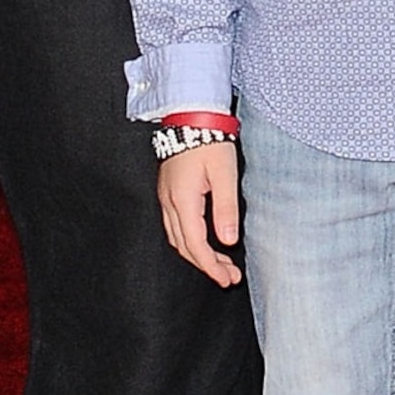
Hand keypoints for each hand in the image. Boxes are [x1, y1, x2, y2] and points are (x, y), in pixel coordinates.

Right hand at [157, 139, 241, 287]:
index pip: (196, 244)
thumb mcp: (225, 174)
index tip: (226, 279)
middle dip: (206, 265)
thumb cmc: (209, 139)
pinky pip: (175, 226)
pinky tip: (206, 240)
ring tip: (222, 263)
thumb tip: (228, 241)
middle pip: (184, 246)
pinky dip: (190, 240)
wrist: (190, 115)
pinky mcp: (168, 191)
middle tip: (229, 277)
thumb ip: (226, 208)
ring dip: (198, 254)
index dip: (211, 266)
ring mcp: (165, 197)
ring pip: (177, 238)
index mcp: (183, 200)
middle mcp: (169, 202)